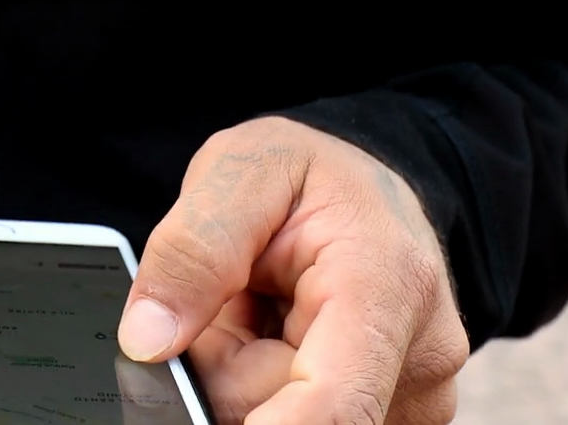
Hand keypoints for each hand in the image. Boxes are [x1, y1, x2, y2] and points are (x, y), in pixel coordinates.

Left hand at [118, 117, 468, 424]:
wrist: (372, 192)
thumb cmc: (317, 176)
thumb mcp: (244, 168)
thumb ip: (195, 245)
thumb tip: (148, 339)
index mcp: (388, 283)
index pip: (337, 405)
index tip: (228, 417)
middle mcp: (419, 355)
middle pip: (284, 414)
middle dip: (231, 365)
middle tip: (237, 298)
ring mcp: (415, 396)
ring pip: (285, 421)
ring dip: (250, 377)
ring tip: (267, 311)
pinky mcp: (399, 418)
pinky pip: (302, 420)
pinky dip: (272, 390)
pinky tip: (284, 341)